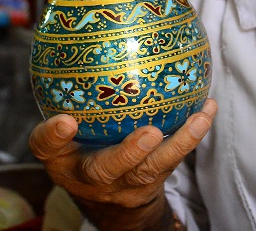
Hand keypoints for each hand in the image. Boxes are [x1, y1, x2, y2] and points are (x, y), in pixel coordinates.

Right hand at [29, 99, 216, 230]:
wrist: (108, 198)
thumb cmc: (80, 154)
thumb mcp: (60, 138)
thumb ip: (60, 106)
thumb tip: (70, 57)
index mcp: (63, 160)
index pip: (48, 149)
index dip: (53, 137)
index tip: (64, 122)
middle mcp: (93, 177)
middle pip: (108, 169)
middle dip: (129, 152)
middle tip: (149, 133)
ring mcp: (127, 183)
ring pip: (152, 168)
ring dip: (178, 143)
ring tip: (198, 119)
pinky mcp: (154, 179)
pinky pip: (175, 157)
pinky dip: (193, 133)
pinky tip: (207, 109)